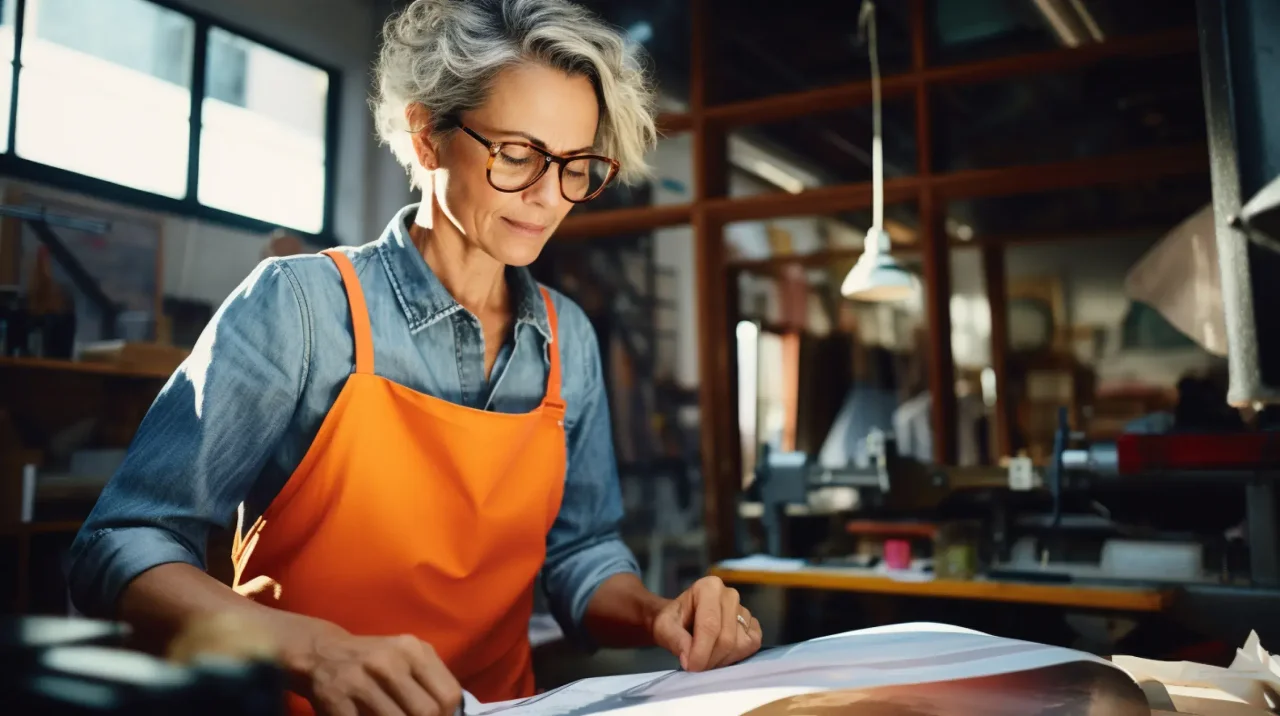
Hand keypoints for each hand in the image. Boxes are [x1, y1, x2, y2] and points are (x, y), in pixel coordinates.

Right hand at [285, 625, 462, 715]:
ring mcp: (360, 681)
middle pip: (426, 712)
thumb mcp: (406, 656)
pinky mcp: (337, 701)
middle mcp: (388, 662)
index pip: (448, 694)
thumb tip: (452, 714)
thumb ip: (430, 679)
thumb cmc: (375, 660)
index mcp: (413, 650)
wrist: (322, 653)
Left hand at [651, 576, 761, 671]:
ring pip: (739, 645)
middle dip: (709, 660)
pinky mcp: (754, 626)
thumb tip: (689, 658)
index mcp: (708, 587)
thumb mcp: (664, 627)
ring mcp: (745, 610)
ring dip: (720, 661)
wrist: (682, 619)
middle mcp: (730, 595)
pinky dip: (735, 657)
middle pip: (726, 638)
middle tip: (695, 668)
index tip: (691, 667)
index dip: (701, 651)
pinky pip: (750, 647)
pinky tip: (719, 654)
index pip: (710, 625)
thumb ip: (674, 639)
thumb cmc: (674, 620)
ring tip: (704, 658)